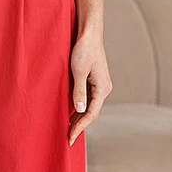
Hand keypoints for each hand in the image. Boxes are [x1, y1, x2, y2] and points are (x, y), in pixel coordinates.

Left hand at [68, 31, 111, 145]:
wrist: (89, 33)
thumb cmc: (83, 49)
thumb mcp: (78, 71)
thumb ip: (78, 91)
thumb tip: (79, 110)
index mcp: (102, 88)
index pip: (91, 114)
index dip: (80, 128)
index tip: (70, 138)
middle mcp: (104, 88)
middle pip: (92, 113)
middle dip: (80, 125)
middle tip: (67, 138)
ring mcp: (100, 84)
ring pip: (89, 106)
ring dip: (79, 117)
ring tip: (67, 128)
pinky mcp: (95, 80)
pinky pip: (88, 98)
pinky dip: (79, 107)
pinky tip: (70, 111)